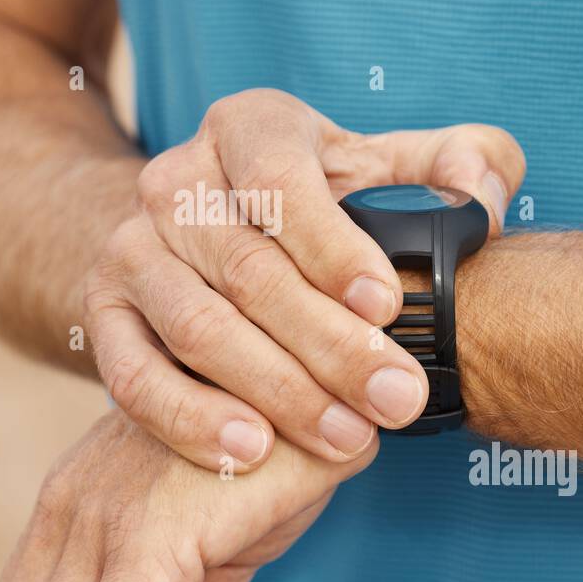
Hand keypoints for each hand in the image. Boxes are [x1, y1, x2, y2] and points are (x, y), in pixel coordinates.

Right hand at [84, 89, 523, 470]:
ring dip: (275, 391)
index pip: (280, 181)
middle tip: (399, 399)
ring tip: (347, 437)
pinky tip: (250, 454)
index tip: (387, 306)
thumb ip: (457, 163)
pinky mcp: (102, 313)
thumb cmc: (317, 204)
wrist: (199, 234)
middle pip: (249, 269)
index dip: (332, 246)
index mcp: (246, 127)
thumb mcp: (385, 166)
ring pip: (198, 328)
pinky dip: (188, 418)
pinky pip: (132, 374)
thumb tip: (481, 190)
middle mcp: (173, 180)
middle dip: (330, 345)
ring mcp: (130, 248)